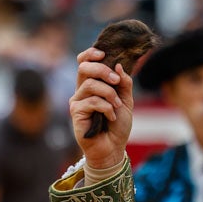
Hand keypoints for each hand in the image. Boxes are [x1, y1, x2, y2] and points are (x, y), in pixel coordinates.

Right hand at [69, 47, 133, 168]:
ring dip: (109, 93)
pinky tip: (110, 117)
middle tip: (116, 81)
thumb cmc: (117, 125)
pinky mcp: (76, 113)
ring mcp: (77, 101)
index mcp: (92, 84)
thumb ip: (124, 83)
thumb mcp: (126, 100)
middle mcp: (81, 91)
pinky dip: (106, 107)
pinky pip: (91, 101)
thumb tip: (118, 65)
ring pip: (90, 84)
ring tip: (117, 105)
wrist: (113, 148)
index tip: (103, 53)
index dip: (90, 54)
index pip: (84, 62)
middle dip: (102, 70)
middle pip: (84, 68)